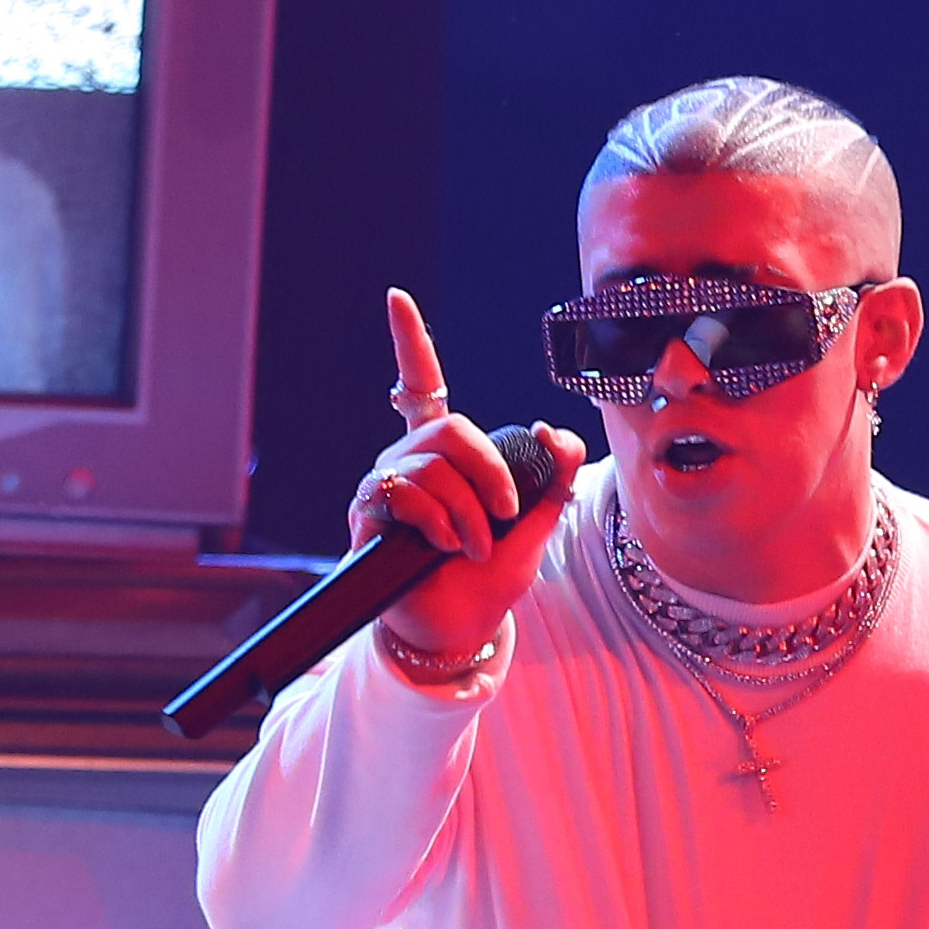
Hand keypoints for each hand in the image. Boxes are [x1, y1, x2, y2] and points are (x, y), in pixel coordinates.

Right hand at [351, 289, 581, 661]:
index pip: (424, 386)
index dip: (409, 343)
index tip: (395, 299)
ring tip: (475, 544)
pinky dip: (438, 518)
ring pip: (432, 463)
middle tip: (506, 510)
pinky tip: (447, 544)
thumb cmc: (488, 579)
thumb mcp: (538, 525)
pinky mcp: (370, 515)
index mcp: (446, 456)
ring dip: (466, 508)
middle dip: (489, 467)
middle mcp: (410, 462)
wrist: (456, 628)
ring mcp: (387, 487)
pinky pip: (405, 491)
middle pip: (449, 426)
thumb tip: (559, 432)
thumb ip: (557, 476)